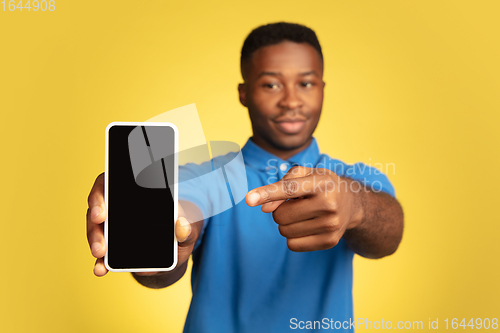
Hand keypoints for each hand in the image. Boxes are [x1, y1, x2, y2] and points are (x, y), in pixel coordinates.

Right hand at [86, 172, 196, 276]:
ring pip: (95, 228)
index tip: (101, 211)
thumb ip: (187, 229)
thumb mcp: (187, 230)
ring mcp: (112, 225)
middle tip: (100, 233)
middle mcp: (118, 205)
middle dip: (95, 220)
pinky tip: (101, 269)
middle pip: (99, 206)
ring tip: (100, 253)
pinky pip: (101, 252)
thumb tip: (182, 225)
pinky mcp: (111, 245)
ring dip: (95, 240)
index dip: (101, 193)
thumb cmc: (179, 232)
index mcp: (136, 192)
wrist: (175, 251)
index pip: (111, 182)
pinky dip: (100, 262)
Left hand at [245, 166, 364, 251]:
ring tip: (302, 214)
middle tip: (294, 205)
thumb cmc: (321, 184)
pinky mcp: (330, 242)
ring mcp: (331, 225)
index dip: (267, 193)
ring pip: (285, 231)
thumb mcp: (305, 174)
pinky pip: (293, 245)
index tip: (248, 199)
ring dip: (286, 223)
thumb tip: (265, 208)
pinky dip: (292, 236)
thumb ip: (281, 185)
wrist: (351, 203)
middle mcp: (329, 204)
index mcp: (322, 183)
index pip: (289, 189)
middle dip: (279, 211)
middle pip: (281, 215)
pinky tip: (306, 226)